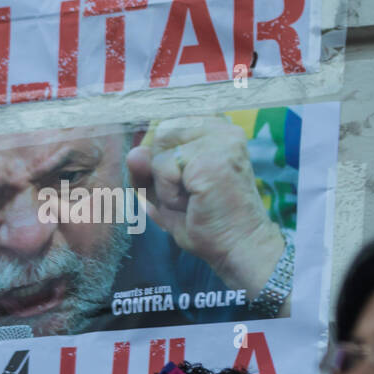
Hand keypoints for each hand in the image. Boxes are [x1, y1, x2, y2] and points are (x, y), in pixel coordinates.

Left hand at [127, 116, 284, 292]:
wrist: (239, 248)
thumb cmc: (208, 223)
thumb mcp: (168, 192)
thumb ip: (148, 170)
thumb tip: (134, 154)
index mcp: (218, 130)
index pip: (167, 124)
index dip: (160, 155)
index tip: (180, 183)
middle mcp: (223, 128)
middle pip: (160, 134)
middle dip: (160, 171)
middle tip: (189, 197)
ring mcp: (220, 140)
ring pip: (159, 150)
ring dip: (165, 185)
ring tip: (193, 200)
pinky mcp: (210, 158)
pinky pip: (162, 168)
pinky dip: (168, 194)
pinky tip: (193, 204)